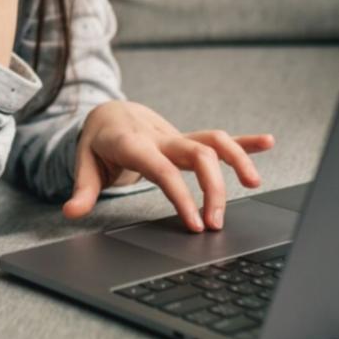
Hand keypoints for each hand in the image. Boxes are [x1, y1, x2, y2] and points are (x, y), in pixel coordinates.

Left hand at [63, 100, 275, 232]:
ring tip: (254, 184)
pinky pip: (219, 138)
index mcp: (134, 145)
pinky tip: (267, 142)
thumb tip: (70, 212)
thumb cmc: (98, 142)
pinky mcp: (188, 138)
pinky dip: (244, 141)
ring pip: (213, 141)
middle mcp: (161, 137)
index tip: (195, 224)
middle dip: (213, 188)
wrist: (108, 113)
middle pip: (197, 155)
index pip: (164, 171)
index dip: (182, 196)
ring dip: (237, 159)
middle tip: (217, 223)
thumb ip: (81, 191)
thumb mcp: (83, 164)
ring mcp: (177, 136)